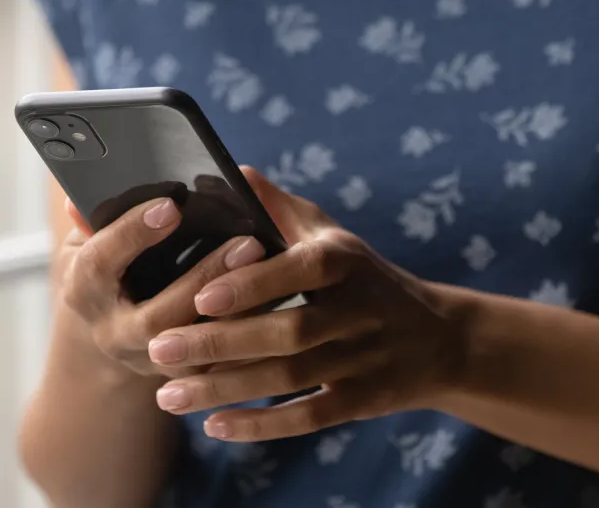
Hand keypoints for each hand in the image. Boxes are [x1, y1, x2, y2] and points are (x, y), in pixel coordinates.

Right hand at [55, 195, 266, 379]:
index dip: (133, 233)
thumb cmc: (107, 272)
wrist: (108, 341)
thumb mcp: (92, 243)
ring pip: (198, 349)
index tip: (172, 205)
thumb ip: (99, 219)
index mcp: (84, 292)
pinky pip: (223, 364)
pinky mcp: (186, 376)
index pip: (102, 262)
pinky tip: (283, 303)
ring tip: (272, 272)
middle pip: (159, 317)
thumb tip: (98, 184)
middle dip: (205, 278)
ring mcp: (151, 362)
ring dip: (238, 313)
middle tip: (249, 242)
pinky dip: (252, 335)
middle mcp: (115, 334)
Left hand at [146, 167, 469, 440]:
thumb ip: (281, 208)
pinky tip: (215, 426)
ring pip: (291, 379)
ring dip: (227, 389)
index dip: (254, 284)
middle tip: (159, 350)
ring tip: (168, 396)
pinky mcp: (363, 401)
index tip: (202, 295)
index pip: (300, 270)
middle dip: (221, 343)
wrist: (439, 338)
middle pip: (288, 332)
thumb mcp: (333, 236)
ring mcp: (364, 359)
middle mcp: (359, 310)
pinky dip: (262, 425)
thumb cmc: (366, 278)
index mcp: (345, 262)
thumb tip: (233, 171)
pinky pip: (309, 417)